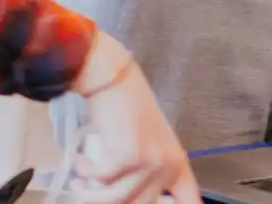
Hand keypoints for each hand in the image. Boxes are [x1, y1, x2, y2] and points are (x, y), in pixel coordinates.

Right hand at [72, 34, 200, 203]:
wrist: (114, 79)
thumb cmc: (127, 108)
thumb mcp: (148, 144)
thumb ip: (147, 174)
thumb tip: (130, 198)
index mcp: (177, 163)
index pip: (190, 200)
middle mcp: (167, 165)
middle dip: (111, 201)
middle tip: (94, 193)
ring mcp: (149, 162)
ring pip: (116, 199)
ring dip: (91, 193)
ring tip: (81, 182)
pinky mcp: (127, 156)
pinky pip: (99, 180)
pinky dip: (85, 172)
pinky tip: (81, 162)